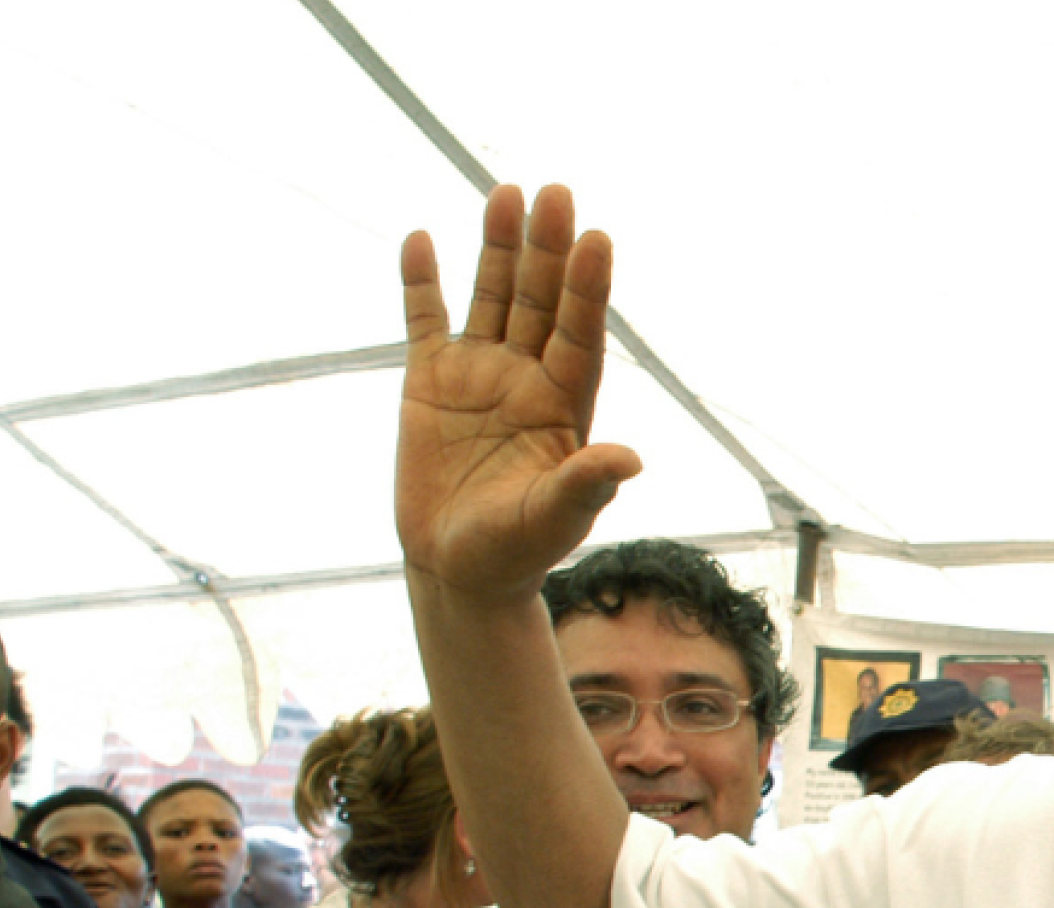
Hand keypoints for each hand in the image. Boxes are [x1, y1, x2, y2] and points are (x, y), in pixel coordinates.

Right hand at [396, 185, 641, 599]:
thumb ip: (586, 485)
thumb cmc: (519, 551)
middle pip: (541, 302)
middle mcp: (526, 379)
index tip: (597, 239)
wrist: (461, 570)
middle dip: (548, 250)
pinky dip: (422, 283)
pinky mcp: (430, 383)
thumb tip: (631, 460)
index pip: (581, 335)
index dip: (589, 289)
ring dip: (498, 248)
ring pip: (491, 297)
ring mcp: (479, 376)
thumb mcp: (554, 519)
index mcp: (564, 406)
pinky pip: (426, 321)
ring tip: (506, 192)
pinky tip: (423, 240)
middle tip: (556, 191)